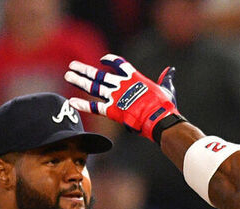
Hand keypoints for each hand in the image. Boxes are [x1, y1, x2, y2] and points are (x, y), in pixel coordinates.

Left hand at [65, 54, 183, 141]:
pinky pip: (94, 107)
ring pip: (93, 86)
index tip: (103, 60)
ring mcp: (115, 97)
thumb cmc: (165, 105)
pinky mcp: (112, 110)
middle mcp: (121, 84)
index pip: (119, 63)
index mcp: (134, 77)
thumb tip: (171, 70)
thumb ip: (165, 79)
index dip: (110, 60)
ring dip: (79, 80)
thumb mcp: (166, 88)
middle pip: (99, 75)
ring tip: (68, 75)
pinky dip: (83, 104)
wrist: (159, 118)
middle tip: (72, 66)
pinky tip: (71, 101)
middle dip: (85, 70)